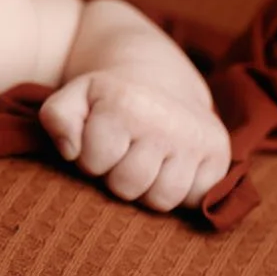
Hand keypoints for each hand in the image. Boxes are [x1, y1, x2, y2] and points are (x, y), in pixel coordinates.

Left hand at [40, 69, 232, 211]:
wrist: (158, 75)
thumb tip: (70, 152)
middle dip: (117, 177)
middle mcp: (167, 121)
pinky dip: (181, 192)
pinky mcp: (219, 153)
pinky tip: (171, 167)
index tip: (99, 142)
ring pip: (163, 200)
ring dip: (148, 189)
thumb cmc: (110, 96)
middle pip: (128, 187)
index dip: (90, 158)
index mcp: (126, 104)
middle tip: (123, 154)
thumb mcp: (75, 96)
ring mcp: (197, 138)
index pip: (94, 164)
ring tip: (146, 162)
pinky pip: (195, 200)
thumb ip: (57, 118)